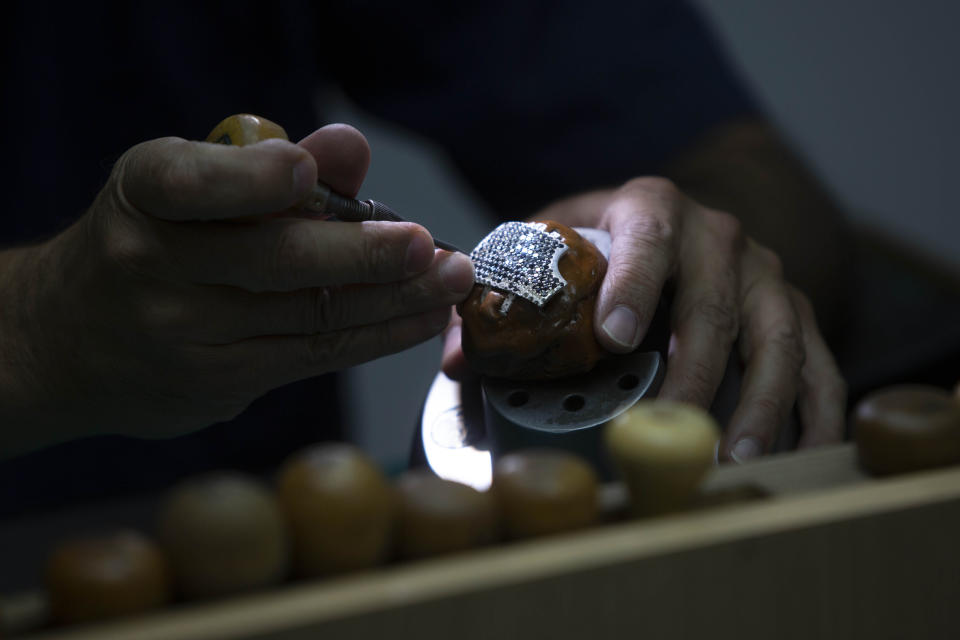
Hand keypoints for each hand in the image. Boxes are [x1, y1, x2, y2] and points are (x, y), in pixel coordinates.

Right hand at [0, 124, 473, 452]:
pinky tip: (422, 319)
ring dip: (393, 300)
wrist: (69, 340)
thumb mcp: (190, 185)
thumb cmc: (152, 241)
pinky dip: (377, 335)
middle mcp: (154, 264)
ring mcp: (183, 333)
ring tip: (451, 282)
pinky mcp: (216, 383)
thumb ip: (269, 164)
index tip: (308, 171)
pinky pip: (313, 355)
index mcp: (146, 192)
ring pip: (307, 315)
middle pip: (273, 260)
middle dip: (363, 254)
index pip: (194, 183)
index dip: (252, 179)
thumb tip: (348, 148)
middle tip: (429, 247)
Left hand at [442, 177, 844, 460]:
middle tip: (666, 429)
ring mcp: (766, 275)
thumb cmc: (603, 245)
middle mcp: (719, 236)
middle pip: (716, 303)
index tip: (615, 339)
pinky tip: (797, 455)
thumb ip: (505, 293)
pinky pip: (819, 362)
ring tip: (730, 456)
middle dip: (693, 371)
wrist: (674, 225)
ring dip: (760, 400)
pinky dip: (814, 411)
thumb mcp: (549, 248)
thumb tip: (457, 358)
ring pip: (779, 336)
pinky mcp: (795, 311)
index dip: (635, 284)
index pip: (648, 238)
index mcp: (651, 209)